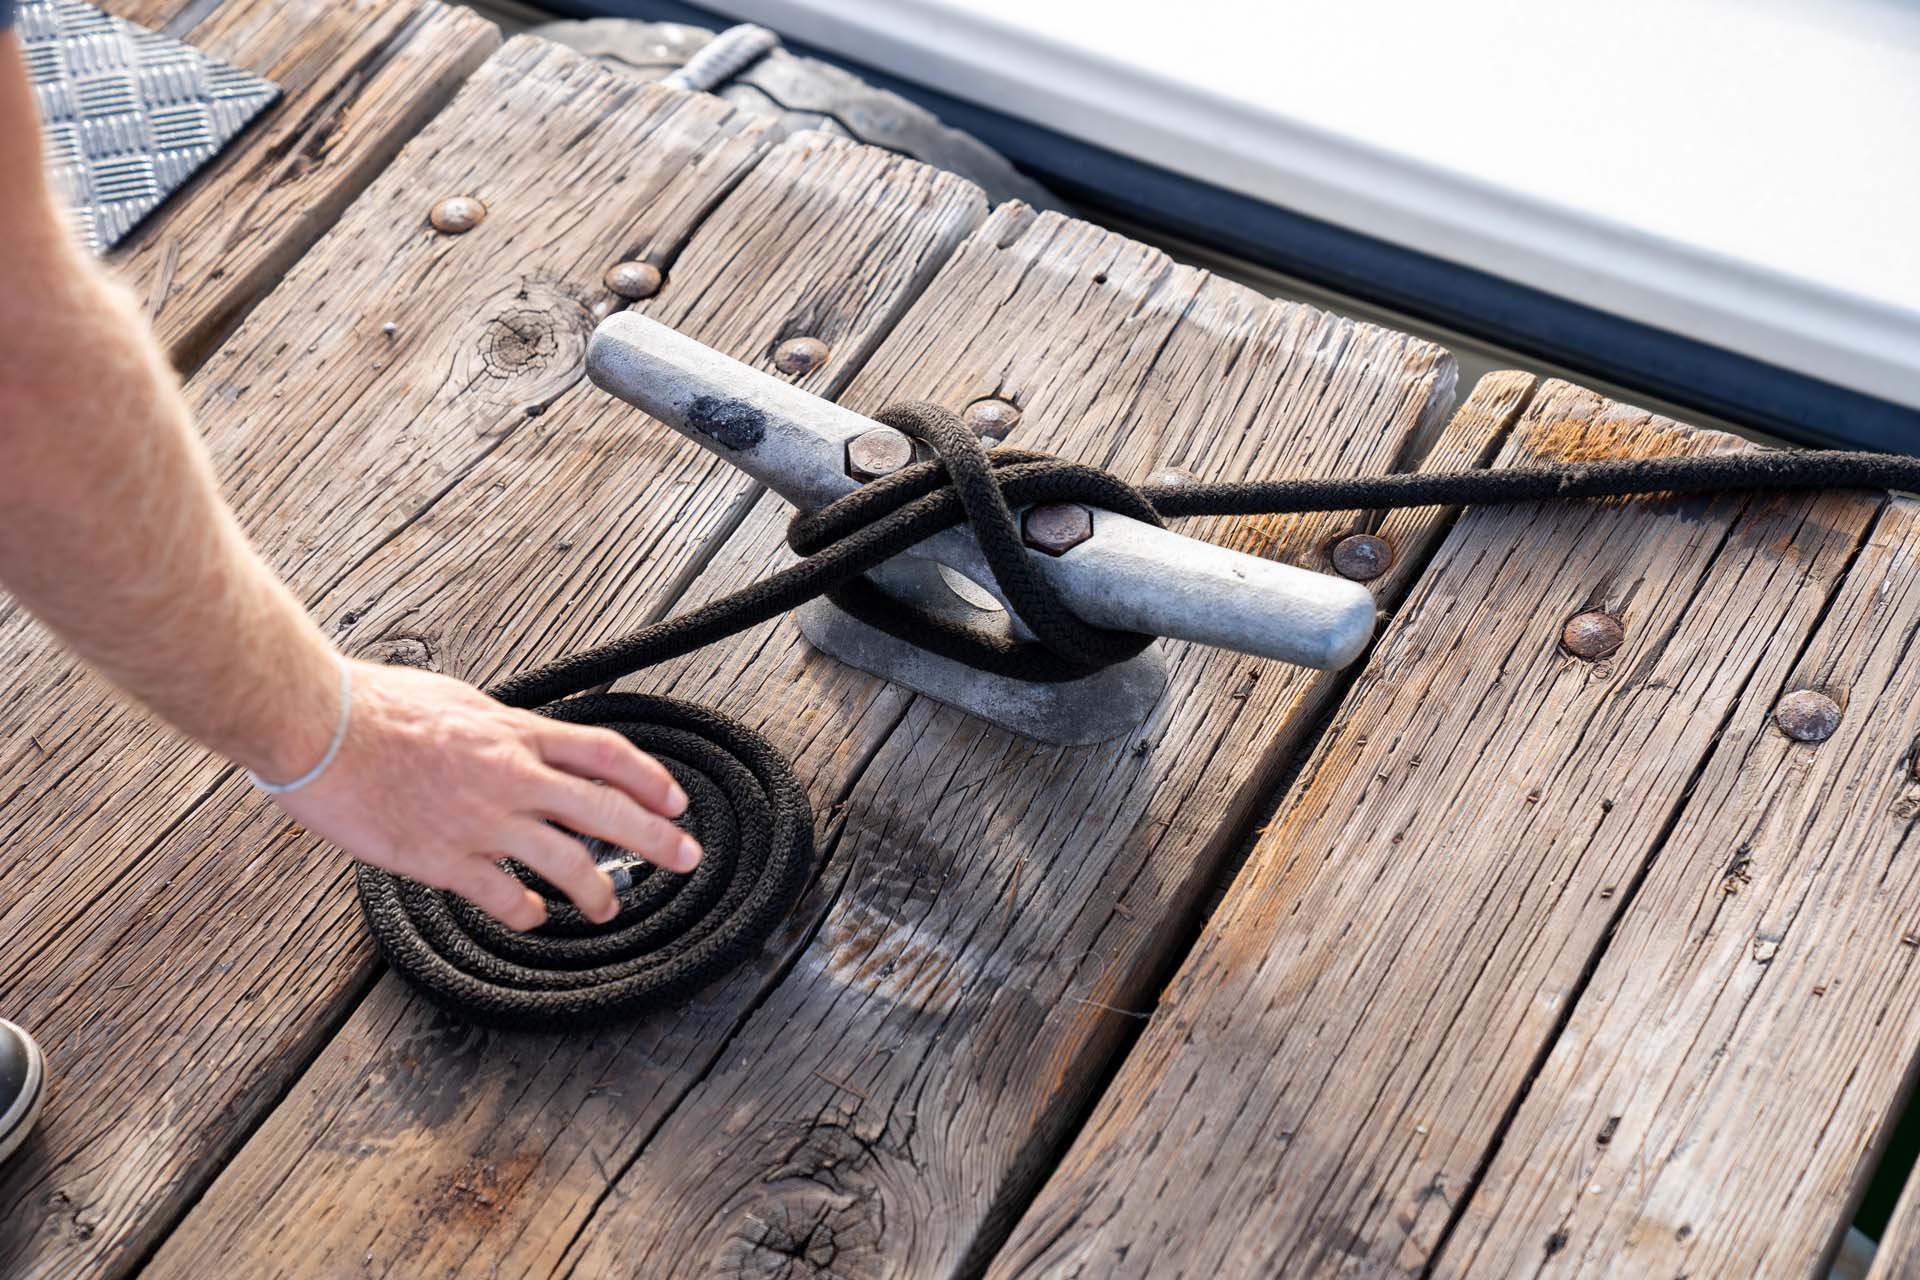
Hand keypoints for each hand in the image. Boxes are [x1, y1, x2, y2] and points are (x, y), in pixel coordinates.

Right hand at [270, 660, 696, 930]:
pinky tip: (529, 918)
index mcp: (516, 732)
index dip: (649, 779)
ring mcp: (484, 819)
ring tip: (608, 908)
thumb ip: (496, 726)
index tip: (674, 800)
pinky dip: (524, 912)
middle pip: (607, 809)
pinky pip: (503, 895)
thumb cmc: (374, 706)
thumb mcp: (456, 699)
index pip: (605, 753)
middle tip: (686, 857)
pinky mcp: (446, 858)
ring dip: (597, 891)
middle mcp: (513, 776)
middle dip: (656, 837)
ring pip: (568, 861)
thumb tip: (515, 734)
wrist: (320, 726)